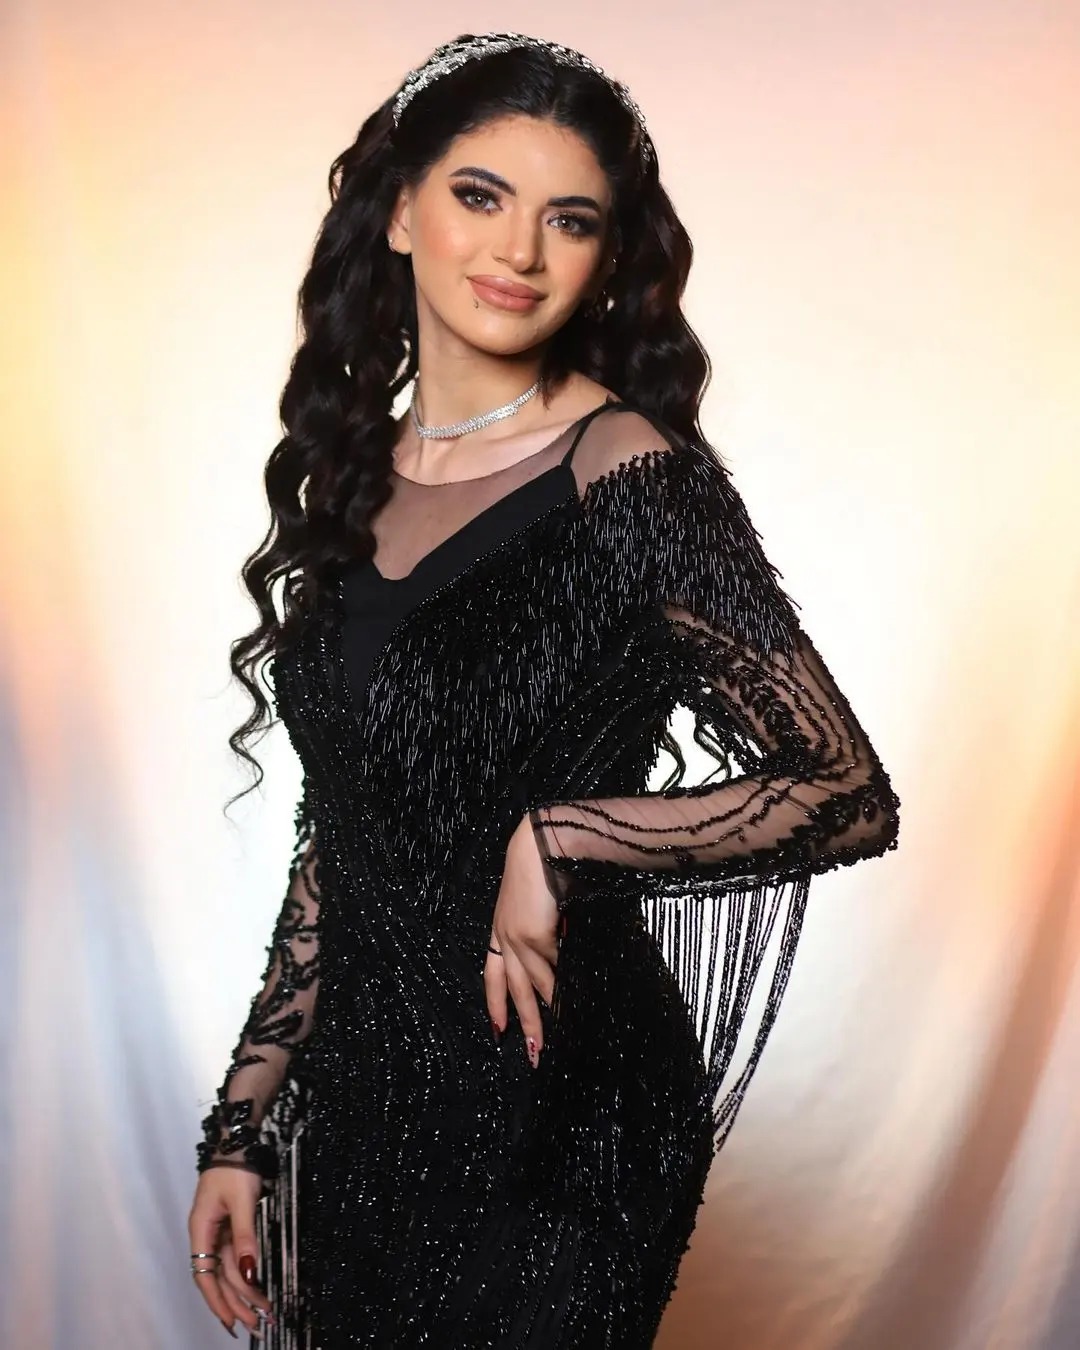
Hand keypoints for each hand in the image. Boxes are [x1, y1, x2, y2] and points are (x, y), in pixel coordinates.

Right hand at [188, 1167, 274, 1338]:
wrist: (237, 1142)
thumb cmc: (235, 1168)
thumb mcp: (241, 1201)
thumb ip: (245, 1236)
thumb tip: (248, 1270)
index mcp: (200, 1230)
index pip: (205, 1275)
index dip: (217, 1301)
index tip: (232, 1321)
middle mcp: (206, 1235)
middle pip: (217, 1277)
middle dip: (236, 1303)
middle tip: (257, 1325)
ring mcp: (217, 1232)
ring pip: (227, 1270)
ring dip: (243, 1292)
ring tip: (261, 1313)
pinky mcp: (229, 1227)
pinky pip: (235, 1256)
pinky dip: (245, 1273)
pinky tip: (254, 1287)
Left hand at [484, 815, 559, 1066]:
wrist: (543, 844)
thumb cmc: (544, 866)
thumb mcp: (537, 904)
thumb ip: (543, 930)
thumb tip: (559, 951)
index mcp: (500, 928)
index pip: (494, 974)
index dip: (496, 1003)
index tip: (497, 1030)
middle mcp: (503, 937)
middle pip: (512, 990)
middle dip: (521, 1024)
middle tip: (532, 1054)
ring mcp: (516, 938)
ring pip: (531, 987)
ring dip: (543, 1016)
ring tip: (551, 1043)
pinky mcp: (534, 937)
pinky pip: (550, 972)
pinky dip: (560, 992)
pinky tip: (567, 1008)